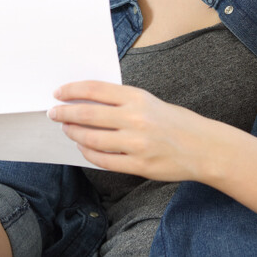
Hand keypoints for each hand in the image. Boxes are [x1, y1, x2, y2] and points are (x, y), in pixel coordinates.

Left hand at [48, 81, 215, 181]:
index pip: (94, 90)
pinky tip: (83, 146)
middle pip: (87, 114)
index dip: (71, 90)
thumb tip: (84, 101)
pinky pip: (103, 160)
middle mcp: (135, 119)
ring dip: (73, 133)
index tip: (58, 93)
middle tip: (53, 113)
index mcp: (137, 98)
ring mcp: (136, 144)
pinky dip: (88, 152)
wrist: (203, 148)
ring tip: (67, 129)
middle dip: (64, 113)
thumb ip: (120, 101)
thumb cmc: (174, 121)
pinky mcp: (138, 166)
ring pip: (91, 139)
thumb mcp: (149, 101)